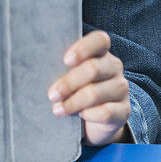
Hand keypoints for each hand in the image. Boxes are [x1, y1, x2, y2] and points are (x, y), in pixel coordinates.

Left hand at [47, 30, 130, 146]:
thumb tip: (36, 62)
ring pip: (96, 93)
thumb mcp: (69, 74)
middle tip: (52, 94)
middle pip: (93, 69)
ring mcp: (121, 88)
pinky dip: (88, 115)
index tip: (65, 60)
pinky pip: (105, 112)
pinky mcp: (124, 110)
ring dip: (73, 102)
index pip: (100, 40)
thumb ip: (62, 65)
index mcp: (101, 52)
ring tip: (58, 109)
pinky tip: (80, 116)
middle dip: (68, 82)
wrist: (91, 121)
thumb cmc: (74, 90)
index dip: (83, 48)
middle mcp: (114, 67)